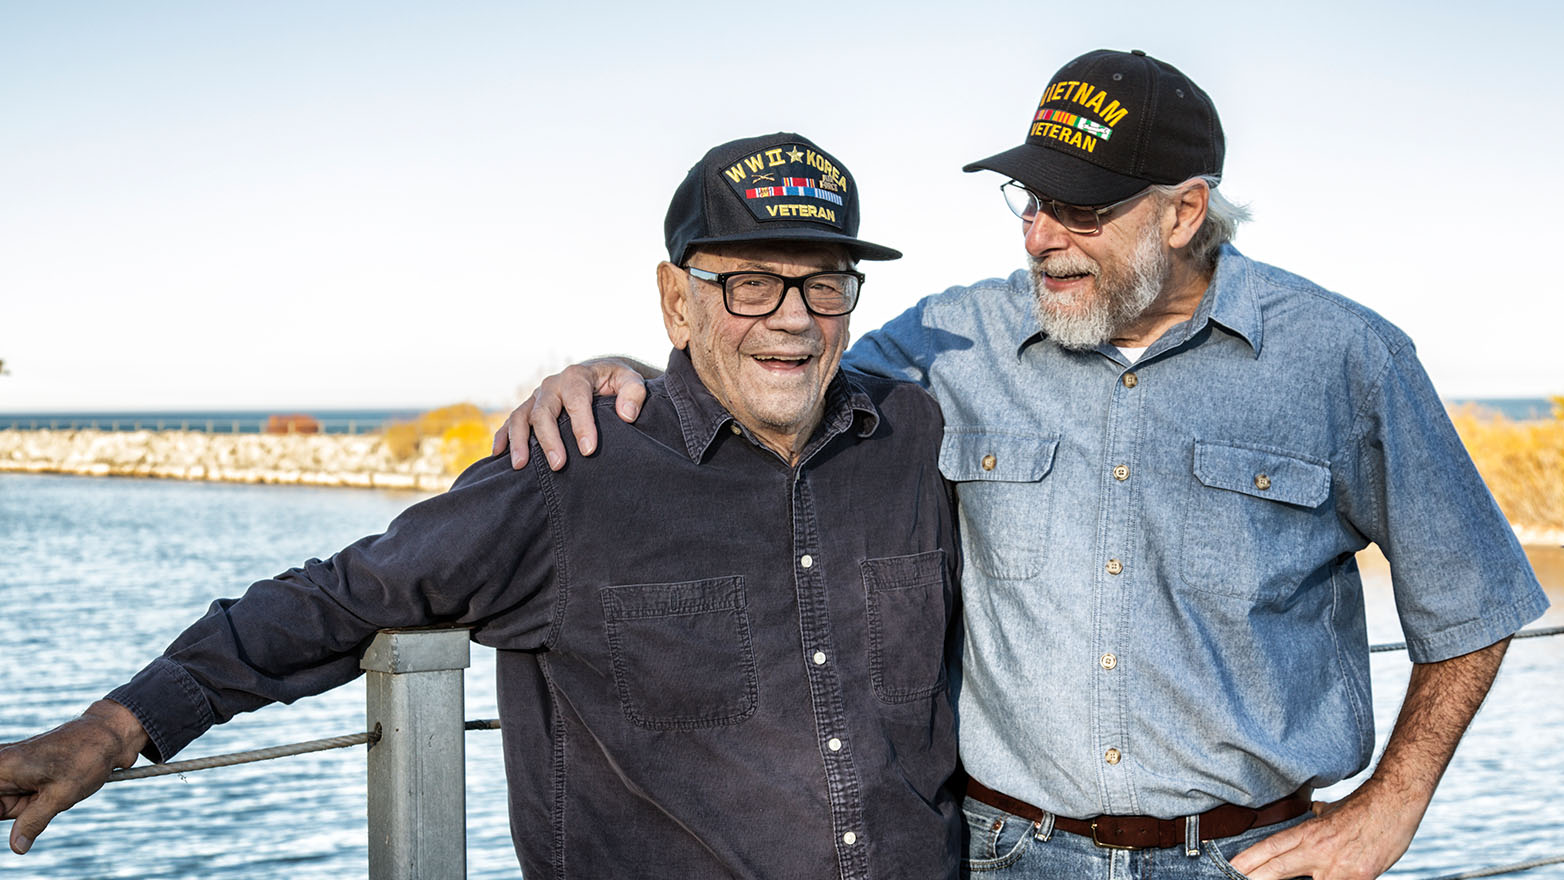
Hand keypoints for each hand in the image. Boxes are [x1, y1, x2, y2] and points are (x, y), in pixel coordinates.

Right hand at [0, 700, 147, 854]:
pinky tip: (55, 788)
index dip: (4, 809)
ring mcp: (11, 767)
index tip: (28, 810)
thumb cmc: (86, 757)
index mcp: (1, 768)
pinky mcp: (22, 771)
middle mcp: (1, 765)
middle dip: (18, 812)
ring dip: (28, 808)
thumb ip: (33, 822)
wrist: (109, 734)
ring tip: (53, 790)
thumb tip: (17, 848)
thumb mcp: (60, 796)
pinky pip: (18, 795)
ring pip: (7, 803)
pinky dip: (34, 801)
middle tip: (43, 799)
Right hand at [491, 358, 649, 469]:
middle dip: (549, 439)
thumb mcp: (631, 381)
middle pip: (544, 411)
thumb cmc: (615, 382)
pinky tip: (498, 455)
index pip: (576, 400)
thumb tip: (626, 415)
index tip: (589, 450)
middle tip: (559, 465)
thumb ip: (634, 393)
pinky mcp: (529, 408)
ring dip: (519, 441)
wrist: (598, 375)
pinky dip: (503, 437)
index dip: (581, 425)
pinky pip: (512, 422)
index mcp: (576, 377)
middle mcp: (552, 385)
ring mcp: (537, 397)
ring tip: (520, 465)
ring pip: (522, 417)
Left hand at [1227, 780, 1421, 879]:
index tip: (1232, 867)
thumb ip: (1316, 818)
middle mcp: (1319, 852)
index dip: (1249, 859)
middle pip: (1278, 869)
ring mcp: (1338, 868)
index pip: (1271, 848)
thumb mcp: (1331, 811)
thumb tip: (1308, 813)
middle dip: (1254, 877)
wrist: (1395, 803)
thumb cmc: (1364, 807)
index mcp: (1309, 833)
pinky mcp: (1359, 879)